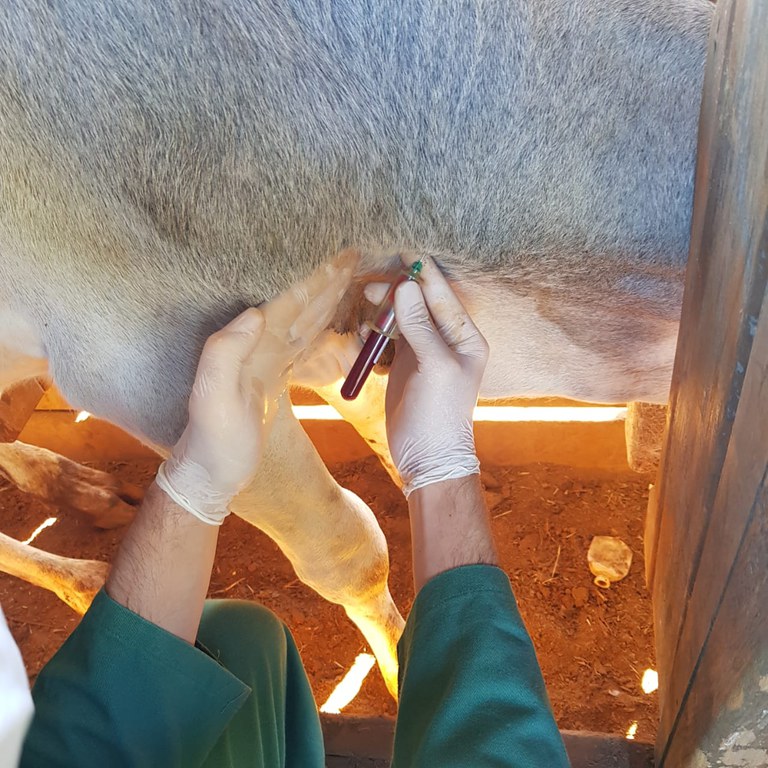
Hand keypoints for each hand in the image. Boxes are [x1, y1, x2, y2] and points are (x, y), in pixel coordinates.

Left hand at [156, 251, 356, 523]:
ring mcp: (265, 361)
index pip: (287, 302)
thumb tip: (255, 313)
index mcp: (246, 344)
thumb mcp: (214, 399)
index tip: (342, 257)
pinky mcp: (271, 378)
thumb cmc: (213, 441)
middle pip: (299, 305)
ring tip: (350, 279)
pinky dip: (319, 329)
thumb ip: (225, 353)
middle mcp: (256, 346)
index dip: (315, 279)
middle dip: (327, 281)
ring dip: (326, 300)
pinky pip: (301, 345)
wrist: (211, 474)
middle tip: (356, 256)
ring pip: (302, 321)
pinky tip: (331, 321)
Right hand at [371, 255, 488, 495]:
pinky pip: (390, 335)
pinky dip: (378, 330)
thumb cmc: (440, 413)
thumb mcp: (434, 366)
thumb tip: (404, 287)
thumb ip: (420, 326)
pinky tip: (367, 333)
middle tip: (371, 285)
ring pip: (403, 316)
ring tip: (366, 305)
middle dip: (397, 290)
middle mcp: (446, 339)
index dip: (424, 275)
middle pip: (420, 302)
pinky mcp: (404, 363)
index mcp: (465, 337)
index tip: (404, 254)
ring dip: (384, 309)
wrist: (427, 455)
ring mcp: (424, 350)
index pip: (443, 296)